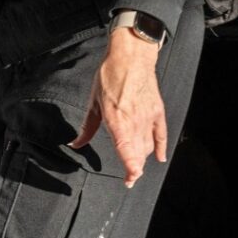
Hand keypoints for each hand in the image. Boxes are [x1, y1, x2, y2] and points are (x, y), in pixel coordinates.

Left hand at [71, 28, 164, 187]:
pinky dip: (160, 147)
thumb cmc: (110, 76)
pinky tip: (159, 157)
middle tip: (129, 178)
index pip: (126, 151)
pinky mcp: (157, 111)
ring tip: (135, 165)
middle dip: (134, 168)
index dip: (130, 169)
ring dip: (141, 157)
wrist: (131, 57)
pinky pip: (161, 134)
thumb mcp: (93, 102)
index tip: (129, 180)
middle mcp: (134, 121)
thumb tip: (76, 143)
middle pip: (138, 153)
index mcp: (116, 119)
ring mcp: (148, 117)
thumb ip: (87, 128)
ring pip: (148, 146)